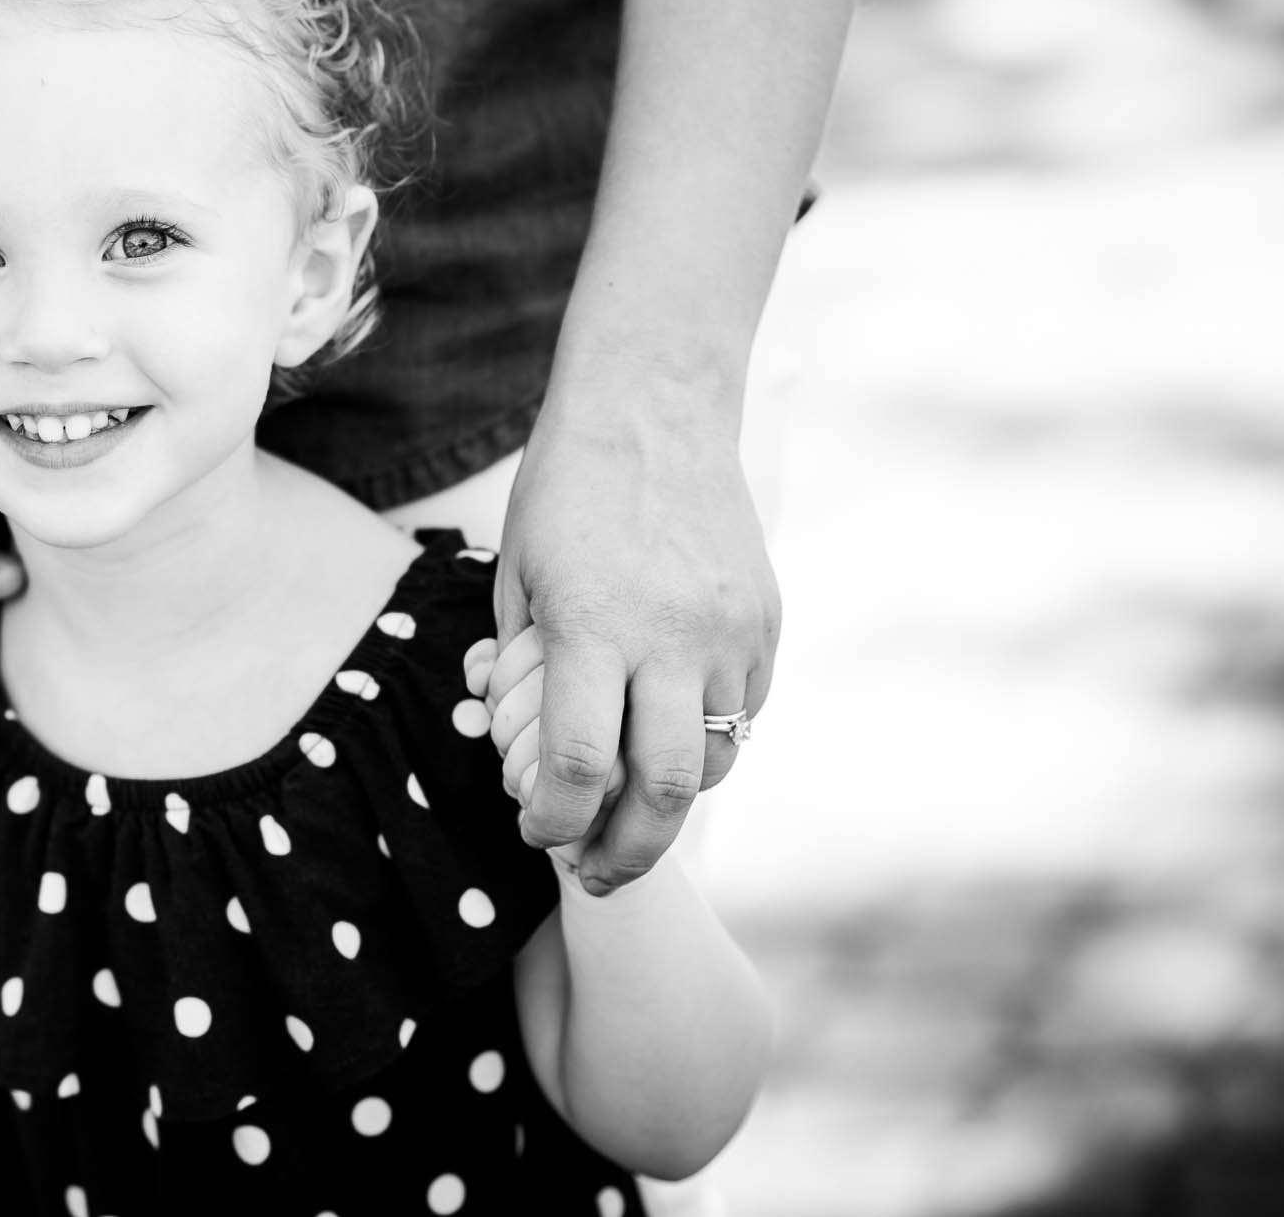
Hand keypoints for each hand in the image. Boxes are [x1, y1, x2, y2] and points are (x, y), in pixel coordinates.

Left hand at [494, 377, 777, 893]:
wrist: (654, 407)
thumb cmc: (566, 491)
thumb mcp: (519, 576)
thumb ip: (525, 667)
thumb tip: (518, 750)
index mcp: (593, 624)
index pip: (577, 762)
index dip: (553, 820)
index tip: (535, 834)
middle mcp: (672, 636)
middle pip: (663, 790)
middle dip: (627, 853)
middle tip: (595, 877)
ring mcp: (730, 631)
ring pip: (712, 759)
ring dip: (669, 804)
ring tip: (628, 817)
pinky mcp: (766, 622)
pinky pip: (742, 712)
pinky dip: (703, 744)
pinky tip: (665, 742)